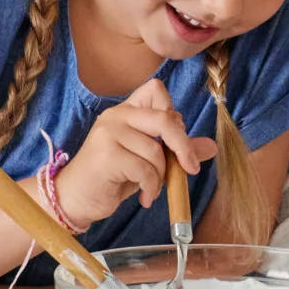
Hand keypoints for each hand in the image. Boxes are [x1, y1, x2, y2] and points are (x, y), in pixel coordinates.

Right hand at [49, 79, 215, 227]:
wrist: (76, 198)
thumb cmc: (112, 177)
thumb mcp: (149, 161)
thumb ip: (176, 150)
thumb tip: (211, 147)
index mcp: (127, 111)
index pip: (156, 90)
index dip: (172, 113)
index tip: (173, 140)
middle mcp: (117, 116)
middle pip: (165, 118)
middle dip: (183, 146)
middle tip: (189, 169)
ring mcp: (109, 133)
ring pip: (156, 151)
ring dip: (161, 177)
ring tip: (152, 189)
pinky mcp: (106, 155)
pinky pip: (145, 170)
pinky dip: (151, 188)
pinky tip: (144, 197)